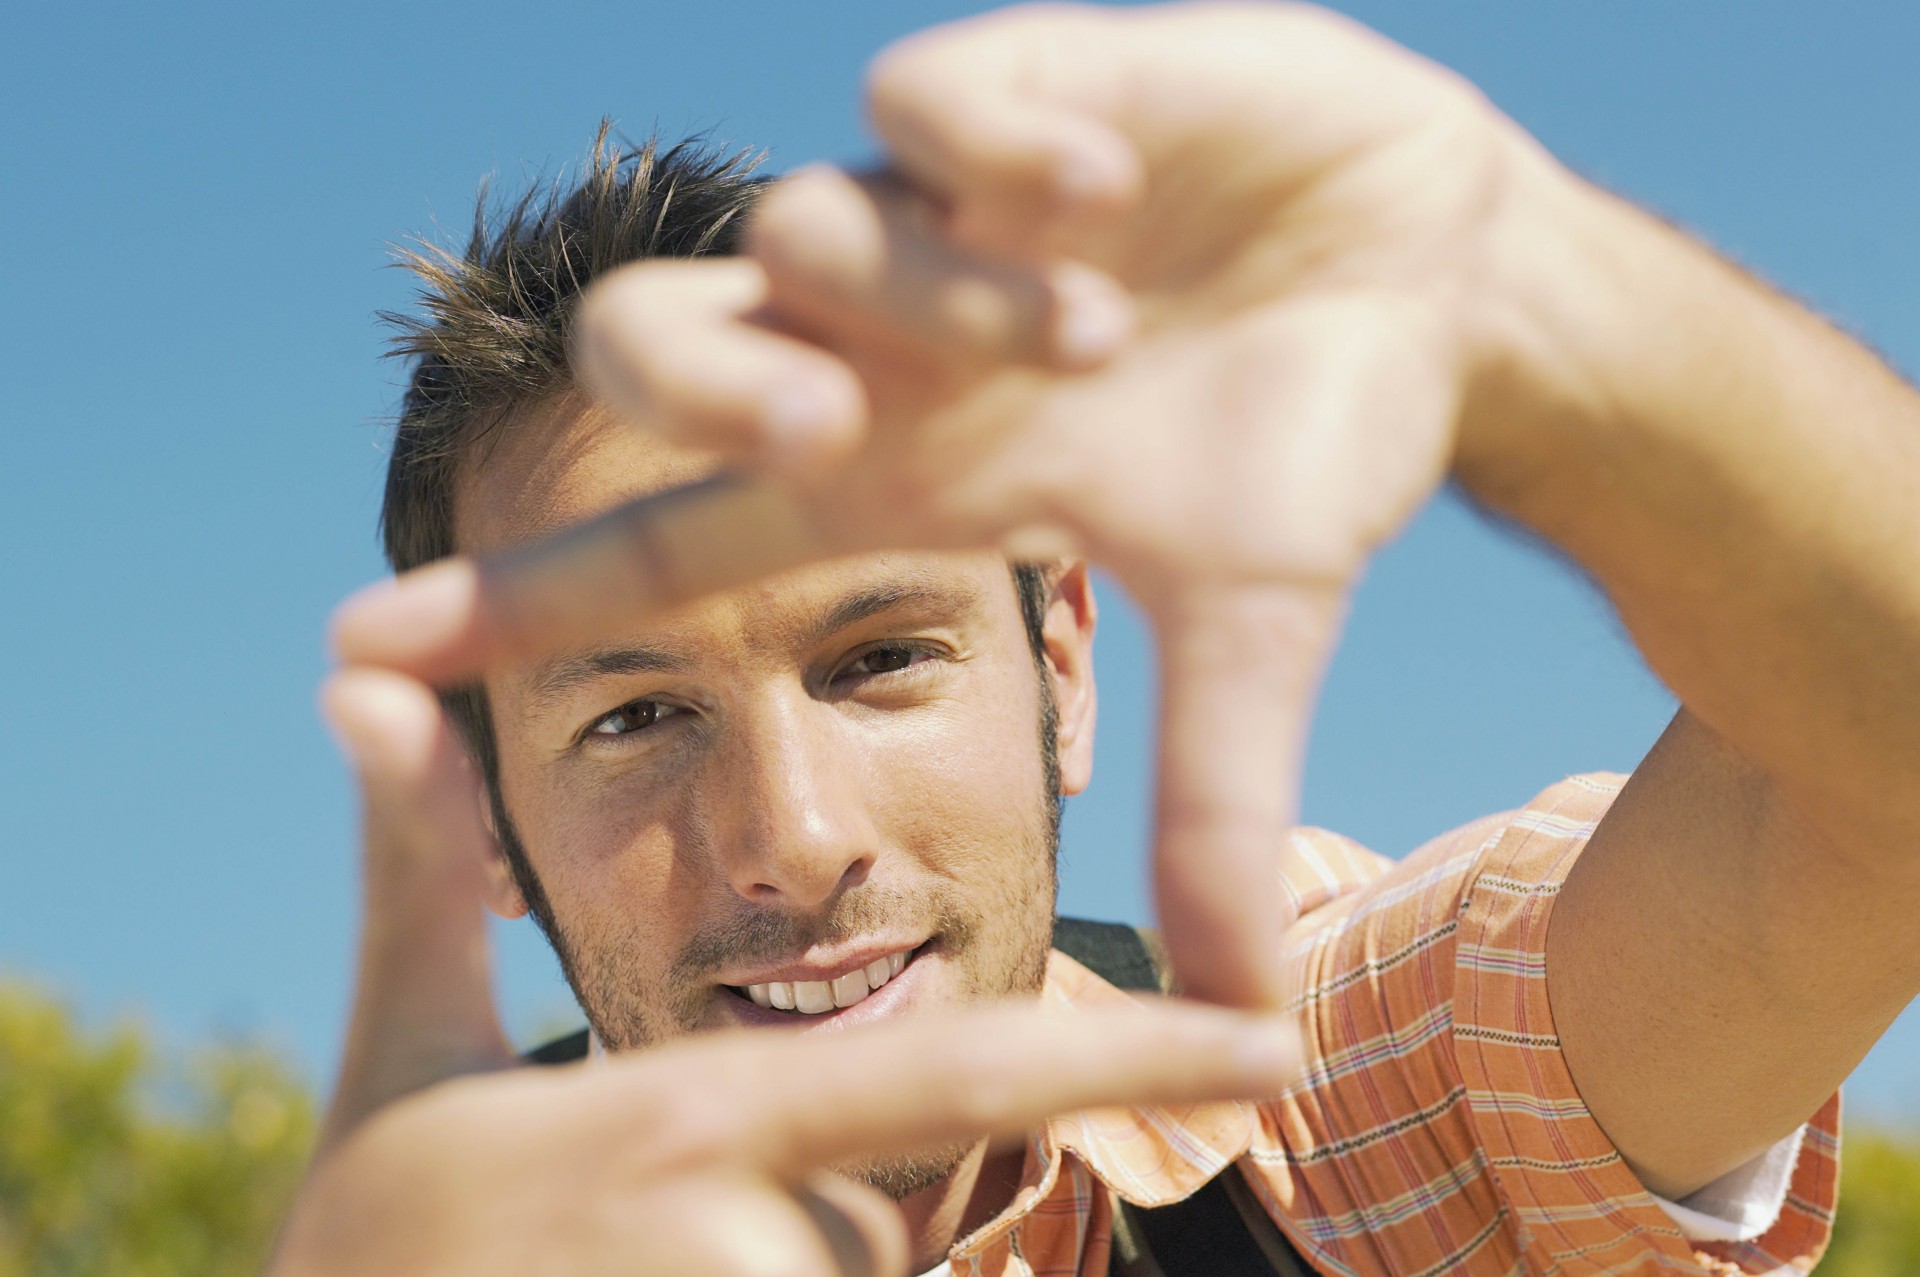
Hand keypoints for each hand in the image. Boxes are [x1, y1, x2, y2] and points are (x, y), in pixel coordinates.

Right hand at [275, 667, 1301, 1275]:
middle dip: (808, 1237)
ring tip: (616, 1276)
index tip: (1280, 1036)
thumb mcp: (401, 1054)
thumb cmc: (359, 1254)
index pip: (950, 1076)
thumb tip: (358, 677)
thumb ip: (414, 864)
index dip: (1130, 1053)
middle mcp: (734, 1243)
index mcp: (682, 1124)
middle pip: (883, 1227)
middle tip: (642, 1244)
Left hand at [333, 3, 1537, 1006]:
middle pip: (657, 351)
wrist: (1427, 278)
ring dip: (935, 301)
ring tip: (1096, 326)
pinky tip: (1107, 195)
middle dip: (709, 394)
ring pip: (799, 230)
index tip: (362, 646)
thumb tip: (1241, 1016)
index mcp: (911, 476)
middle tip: (840, 432)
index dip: (519, 594)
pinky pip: (920, 99)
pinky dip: (996, 158)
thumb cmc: (1318, 441)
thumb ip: (1217, 793)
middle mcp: (885, 346)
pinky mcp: (1016, 87)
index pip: (670, 541)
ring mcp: (936, 217)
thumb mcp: (1257, 618)